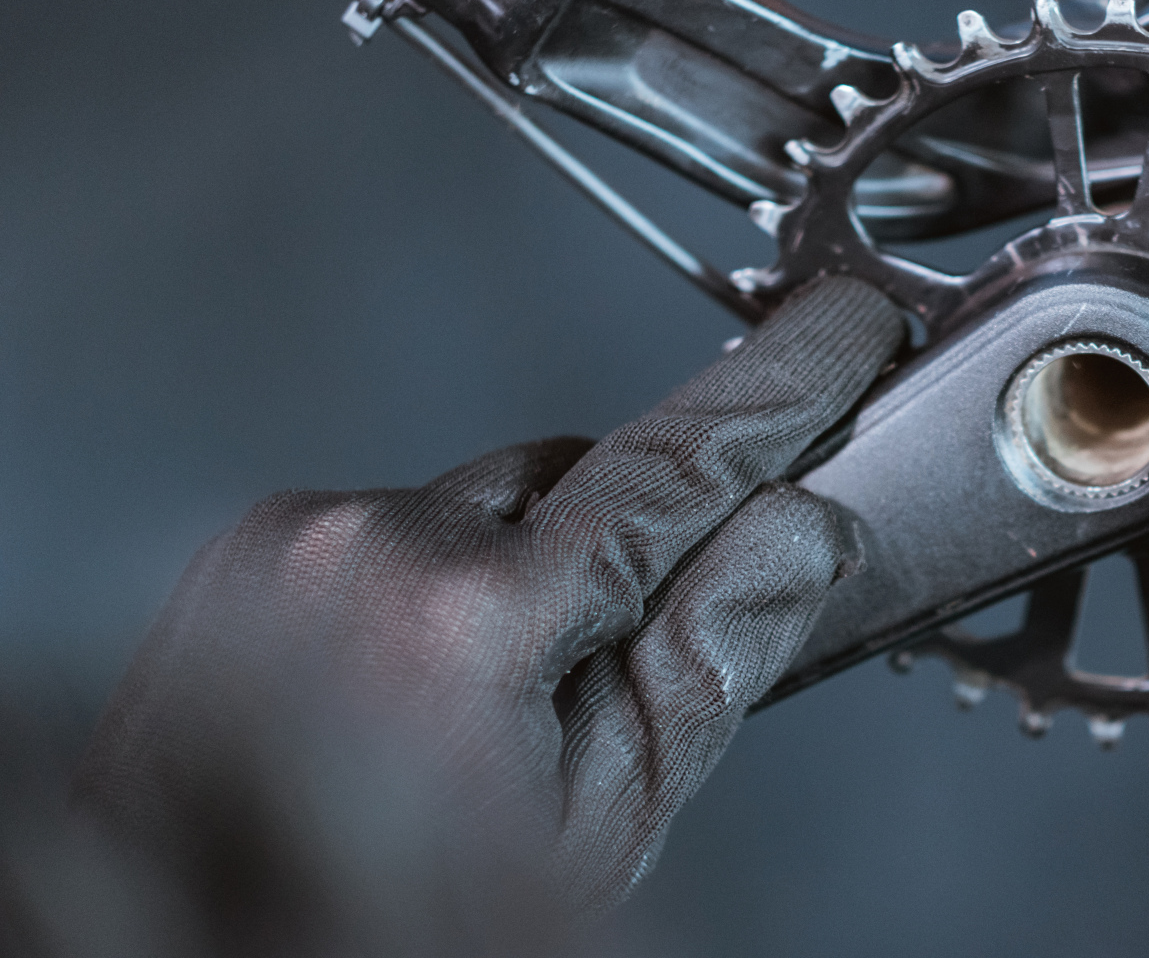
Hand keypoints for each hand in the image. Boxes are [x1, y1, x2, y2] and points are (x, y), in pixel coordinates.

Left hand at [74, 278, 902, 948]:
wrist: (225, 942)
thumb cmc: (402, 915)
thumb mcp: (602, 815)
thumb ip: (713, 653)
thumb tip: (802, 529)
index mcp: (468, 618)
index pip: (672, 466)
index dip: (781, 390)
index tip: (844, 330)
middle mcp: (369, 545)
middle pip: (579, 480)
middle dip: (625, 549)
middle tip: (615, 669)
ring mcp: (300, 540)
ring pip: (492, 500)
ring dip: (524, 572)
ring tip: (490, 708)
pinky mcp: (260, 545)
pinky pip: (408, 517)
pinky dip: (442, 578)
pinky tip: (426, 680)